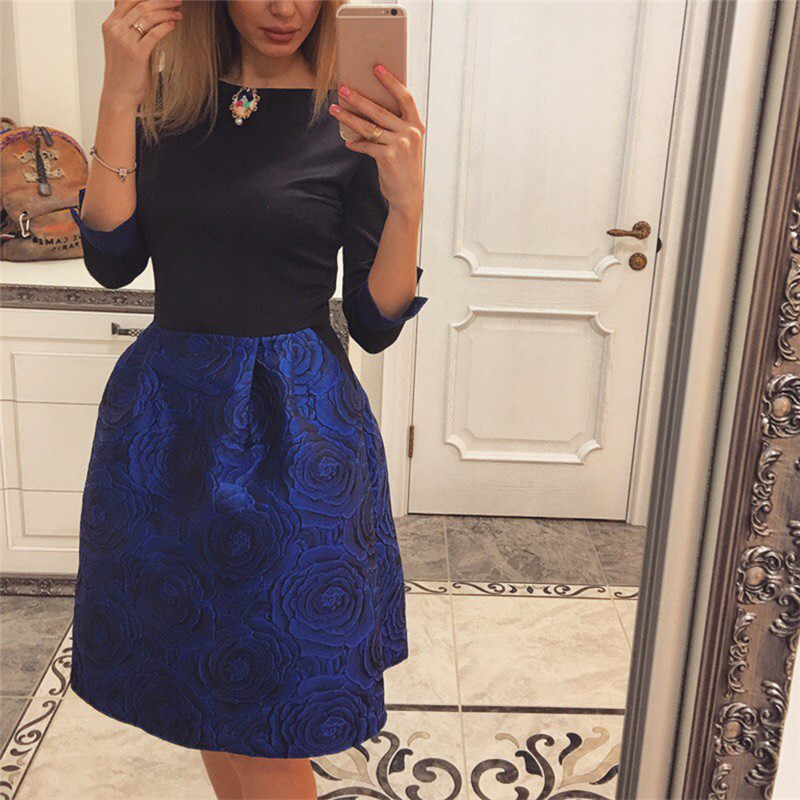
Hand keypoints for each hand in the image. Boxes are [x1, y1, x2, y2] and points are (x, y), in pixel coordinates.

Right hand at [100, 0, 182, 109]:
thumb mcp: (120, 44)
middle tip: (177, 2)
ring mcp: (124, 41)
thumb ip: (127, 27)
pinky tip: (173, 25)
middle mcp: (115, 29)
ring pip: (149, 16)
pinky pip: (154, 34)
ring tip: (178, 15)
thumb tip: (143, 13)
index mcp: (109, 24)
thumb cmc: (123, 72)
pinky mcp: (137, 53)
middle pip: (141, 4)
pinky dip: (166, 27)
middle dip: (162, 1)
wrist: (118, 94)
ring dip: (167, 13)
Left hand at [330, 64, 424, 217]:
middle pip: (380, 110)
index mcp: (417, 126)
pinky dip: (356, 144)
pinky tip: (348, 142)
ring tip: (335, 109)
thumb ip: (396, 128)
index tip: (377, 67)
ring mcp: (399, 145)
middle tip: (344, 88)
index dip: (391, 81)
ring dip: (349, 117)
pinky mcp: (387, 157)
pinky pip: (366, 146)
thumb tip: (369, 110)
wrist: (408, 195)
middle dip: (359, 98)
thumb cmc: (405, 167)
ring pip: (368, 126)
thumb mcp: (407, 144)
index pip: (405, 98)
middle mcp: (410, 133)